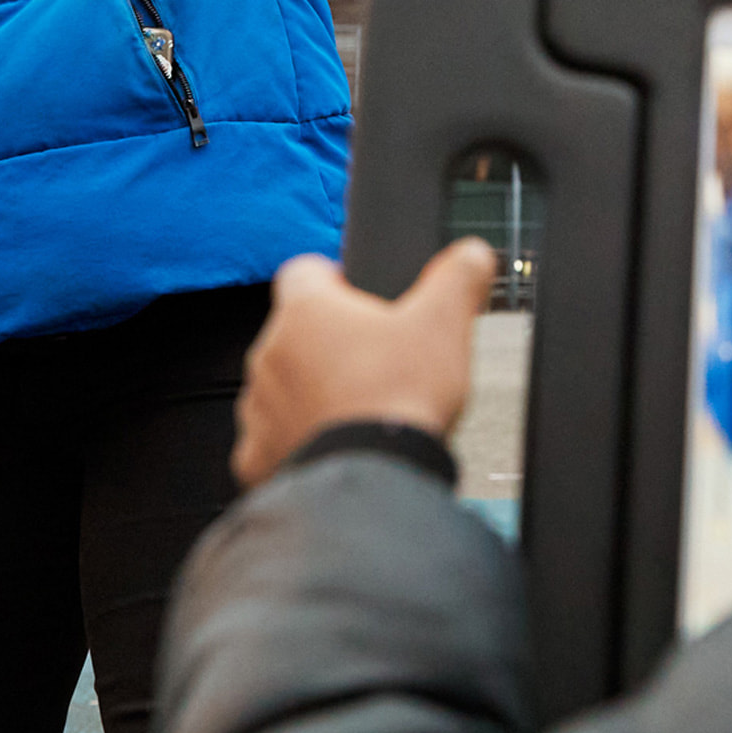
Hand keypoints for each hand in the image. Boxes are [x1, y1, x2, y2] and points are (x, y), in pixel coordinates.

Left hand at [232, 239, 498, 487]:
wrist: (375, 477)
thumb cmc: (400, 400)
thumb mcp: (446, 322)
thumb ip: (458, 276)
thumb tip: (471, 254)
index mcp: (305, 310)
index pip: (304, 271)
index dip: (335, 280)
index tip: (361, 297)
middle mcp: (270, 353)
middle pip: (297, 334)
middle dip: (331, 344)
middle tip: (376, 363)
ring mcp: (260, 407)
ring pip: (284, 388)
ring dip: (313, 393)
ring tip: (360, 408)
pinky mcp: (260, 454)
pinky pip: (275, 440)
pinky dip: (300, 441)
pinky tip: (335, 446)